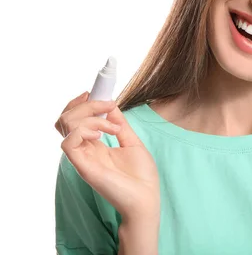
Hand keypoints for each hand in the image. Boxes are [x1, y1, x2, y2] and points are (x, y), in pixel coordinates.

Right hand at [56, 92, 159, 219]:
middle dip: (85, 104)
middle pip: (66, 118)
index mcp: (94, 144)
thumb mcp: (132, 142)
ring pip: (66, 125)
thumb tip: (111, 104)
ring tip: (112, 127)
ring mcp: (82, 158)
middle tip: (107, 105)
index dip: (80, 103)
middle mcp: (85, 150)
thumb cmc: (141, 176)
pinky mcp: (83, 166)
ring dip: (90, 116)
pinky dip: (84, 130)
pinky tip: (102, 134)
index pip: (74, 119)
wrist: (146, 198)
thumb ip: (119, 124)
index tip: (94, 92)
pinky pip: (68, 142)